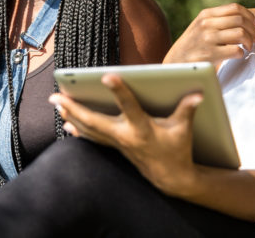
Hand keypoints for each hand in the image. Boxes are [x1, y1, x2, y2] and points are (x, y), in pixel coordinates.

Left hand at [50, 74, 201, 195]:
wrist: (171, 178)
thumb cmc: (178, 149)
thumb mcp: (184, 129)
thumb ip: (188, 109)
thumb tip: (198, 93)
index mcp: (143, 129)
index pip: (129, 106)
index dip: (120, 91)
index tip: (107, 75)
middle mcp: (126, 136)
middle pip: (95, 121)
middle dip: (74, 109)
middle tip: (56, 96)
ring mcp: (118, 143)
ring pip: (89, 129)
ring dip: (71, 116)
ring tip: (56, 102)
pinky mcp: (115, 147)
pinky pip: (93, 138)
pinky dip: (79, 129)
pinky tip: (67, 122)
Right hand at [164, 3, 254, 63]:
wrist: (175, 62)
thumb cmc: (194, 45)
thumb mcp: (200, 26)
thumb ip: (218, 20)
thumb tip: (247, 19)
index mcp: (205, 15)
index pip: (234, 8)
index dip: (249, 15)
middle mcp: (206, 24)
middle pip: (240, 20)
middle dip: (252, 30)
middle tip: (254, 38)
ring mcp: (207, 39)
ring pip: (240, 34)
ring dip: (249, 41)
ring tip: (248, 47)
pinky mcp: (209, 55)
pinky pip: (236, 50)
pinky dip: (242, 53)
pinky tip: (238, 55)